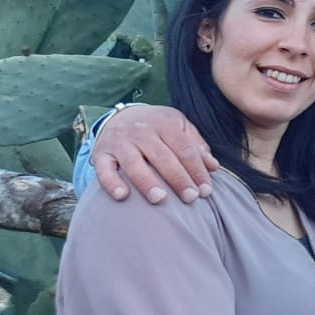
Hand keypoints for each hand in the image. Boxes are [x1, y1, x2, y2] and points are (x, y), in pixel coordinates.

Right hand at [92, 104, 218, 203]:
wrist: (120, 115)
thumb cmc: (157, 126)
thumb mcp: (178, 126)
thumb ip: (195, 144)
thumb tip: (213, 166)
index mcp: (165, 123)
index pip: (185, 149)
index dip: (197, 170)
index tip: (206, 191)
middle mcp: (142, 131)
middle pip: (163, 157)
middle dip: (178, 179)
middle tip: (190, 198)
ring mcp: (120, 142)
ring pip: (134, 164)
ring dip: (147, 182)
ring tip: (160, 199)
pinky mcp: (101, 153)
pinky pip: (104, 170)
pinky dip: (111, 183)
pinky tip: (122, 196)